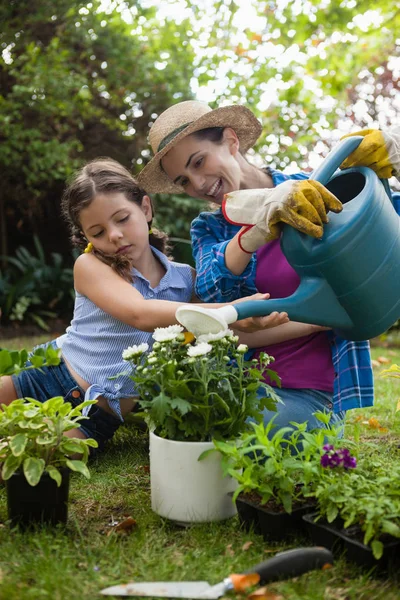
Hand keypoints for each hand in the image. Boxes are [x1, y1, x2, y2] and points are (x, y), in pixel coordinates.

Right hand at [222, 179, 341, 252]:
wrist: (257, 219)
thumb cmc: (282, 214)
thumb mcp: (298, 205)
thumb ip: (311, 204)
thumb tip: (333, 211)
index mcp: (297, 184)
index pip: (317, 187)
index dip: (330, 198)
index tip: (339, 210)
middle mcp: (290, 188)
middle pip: (312, 197)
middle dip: (321, 212)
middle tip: (325, 223)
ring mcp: (282, 198)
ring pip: (305, 207)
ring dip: (315, 220)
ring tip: (320, 231)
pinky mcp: (276, 211)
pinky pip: (295, 219)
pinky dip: (306, 227)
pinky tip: (314, 232)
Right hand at [232, 293, 288, 332]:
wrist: (227, 316)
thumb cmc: (236, 306)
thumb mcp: (245, 301)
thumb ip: (256, 298)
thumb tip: (267, 296)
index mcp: (248, 320)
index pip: (260, 321)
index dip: (269, 318)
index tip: (276, 313)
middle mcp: (251, 327)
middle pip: (266, 326)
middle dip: (277, 321)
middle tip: (285, 314)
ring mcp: (252, 329)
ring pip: (267, 327)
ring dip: (277, 322)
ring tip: (286, 318)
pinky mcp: (254, 329)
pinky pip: (265, 327)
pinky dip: (273, 323)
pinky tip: (281, 320)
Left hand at [340, 128, 399, 179]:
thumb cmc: (380, 139)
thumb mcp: (370, 133)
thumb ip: (355, 136)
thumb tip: (341, 140)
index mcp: (378, 138)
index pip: (362, 149)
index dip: (351, 158)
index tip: (342, 164)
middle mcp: (386, 148)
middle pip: (365, 161)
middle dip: (353, 166)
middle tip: (345, 168)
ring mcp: (390, 160)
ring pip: (370, 170)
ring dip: (361, 171)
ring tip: (355, 169)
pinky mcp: (392, 169)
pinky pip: (378, 175)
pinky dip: (371, 174)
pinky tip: (368, 172)